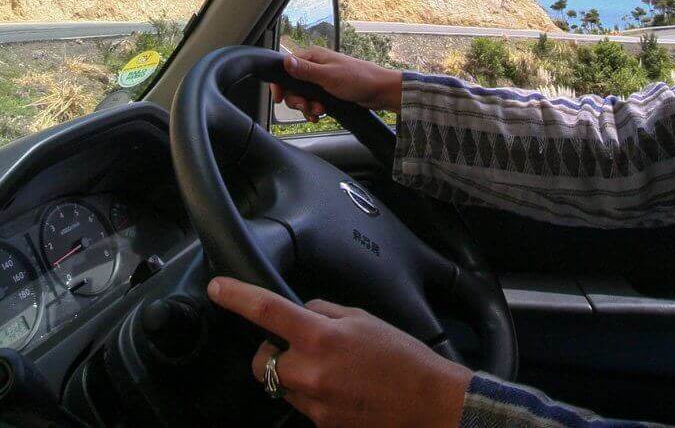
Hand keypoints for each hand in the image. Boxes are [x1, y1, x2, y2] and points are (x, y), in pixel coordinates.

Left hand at [207, 276, 470, 427]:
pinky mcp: (320, 426)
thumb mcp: (363, 319)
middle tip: (299, 344)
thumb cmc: (401, 357)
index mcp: (321, 338)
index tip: (218, 288)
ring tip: (333, 369)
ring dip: (295, 373)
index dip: (238, 298)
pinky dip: (314, 392)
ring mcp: (313, 405)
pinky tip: (343, 388)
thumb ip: (324, 313)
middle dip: (272, 351)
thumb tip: (301, 313)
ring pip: (281, 385)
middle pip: (262, 361)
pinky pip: (302, 404)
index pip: (268, 312)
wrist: (427, 403)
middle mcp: (310, 374)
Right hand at [270, 46, 402, 120]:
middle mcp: (315, 66)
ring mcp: (321, 79)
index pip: (286, 67)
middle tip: (307, 107)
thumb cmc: (358, 79)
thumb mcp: (329, 76)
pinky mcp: (327, 90)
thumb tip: (286, 61)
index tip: (279, 98)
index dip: (280, 84)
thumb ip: (306, 70)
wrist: (379, 91)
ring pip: (302, 96)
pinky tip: (319, 115)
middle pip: (292, 85)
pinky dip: (314, 109)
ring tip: (319, 111)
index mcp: (313, 57)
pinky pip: (313, 101)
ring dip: (307, 106)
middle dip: (298, 100)